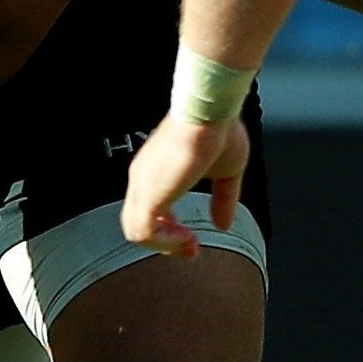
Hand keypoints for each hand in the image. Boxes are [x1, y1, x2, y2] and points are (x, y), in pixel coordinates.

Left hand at [120, 114, 250, 254]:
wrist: (209, 113)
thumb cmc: (218, 131)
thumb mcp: (227, 173)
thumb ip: (223, 200)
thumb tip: (223, 224)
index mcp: (156, 171)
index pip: (148, 209)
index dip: (169, 231)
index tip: (193, 239)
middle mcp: (143, 177)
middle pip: (137, 223)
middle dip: (166, 243)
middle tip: (192, 248)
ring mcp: (142, 185)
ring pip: (135, 231)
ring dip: (165, 245)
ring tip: (190, 244)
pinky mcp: (148, 193)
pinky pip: (143, 233)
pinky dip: (164, 243)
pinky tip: (187, 237)